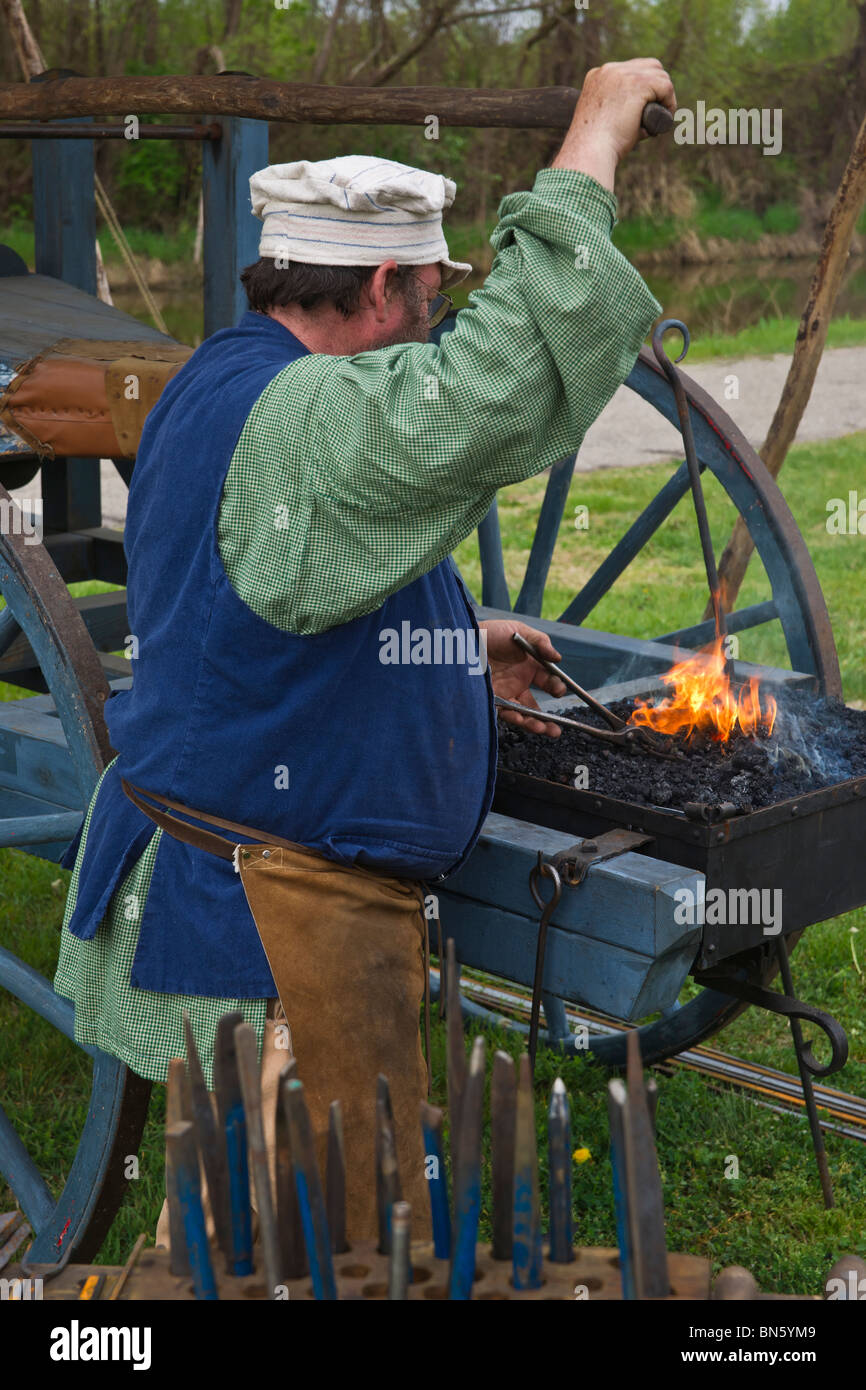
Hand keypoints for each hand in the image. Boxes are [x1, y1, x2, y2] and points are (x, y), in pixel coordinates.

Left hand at [480, 620, 567, 738]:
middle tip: (558, 727)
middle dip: (548, 718)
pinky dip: (516, 717)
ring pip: (523, 714)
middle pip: (536, 705)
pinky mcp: (491, 700)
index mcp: (528, 667)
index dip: (556, 687)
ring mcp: (504, 694)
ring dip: (535, 724)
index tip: (559, 690)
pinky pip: (505, 713)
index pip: (548, 681)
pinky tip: (522, 718)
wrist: (462, 639)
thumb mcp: (518, 631)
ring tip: (545, 730)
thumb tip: (558, 658)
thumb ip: (540, 642)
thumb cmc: (490, 633)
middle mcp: (517, 683)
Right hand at [551, 58, 676, 190]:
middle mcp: (608, 70)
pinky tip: (665, 119)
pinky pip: (666, 87)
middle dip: (657, 87)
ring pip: (659, 75)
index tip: (646, 108)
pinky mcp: (637, 83)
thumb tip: (647, 116)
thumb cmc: (595, 147)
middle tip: (657, 112)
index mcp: (597, 76)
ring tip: (660, 119)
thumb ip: (620, 111)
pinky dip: (670, 103)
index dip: (643, 88)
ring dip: (664, 96)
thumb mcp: (603, 121)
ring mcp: (623, 74)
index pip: (630, 71)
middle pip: (648, 66)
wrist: (590, 152)